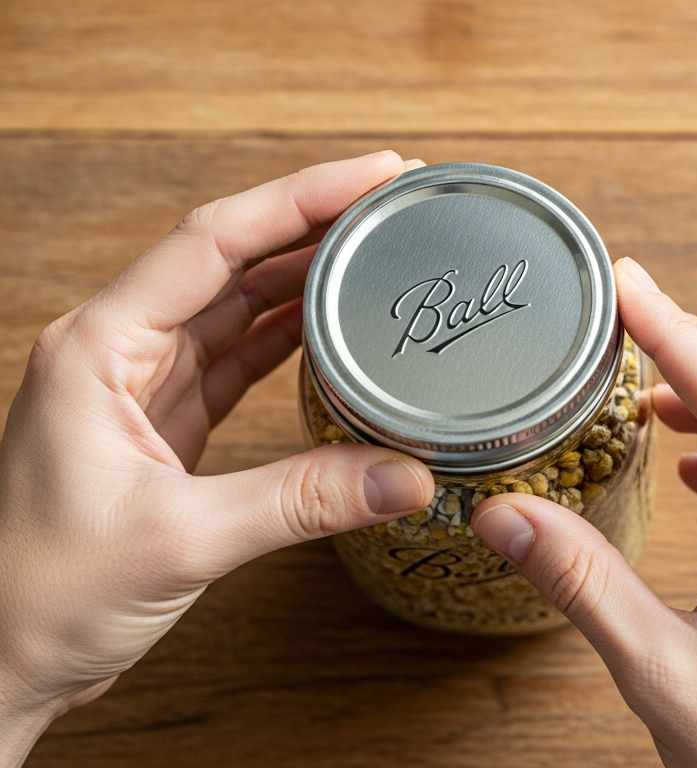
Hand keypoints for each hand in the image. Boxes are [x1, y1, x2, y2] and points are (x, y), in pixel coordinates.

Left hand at [0, 152, 434, 765]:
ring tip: (376, 252)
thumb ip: (300, 500)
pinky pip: (235, 359)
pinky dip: (289, 339)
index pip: (212, 240)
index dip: (299, 198)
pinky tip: (334, 329)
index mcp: (98, 347)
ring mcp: (137, 386)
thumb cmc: (38, 595)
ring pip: (234, 305)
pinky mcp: (159, 426)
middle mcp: (115, 351)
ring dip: (304, 277)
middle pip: (228, 257)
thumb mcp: (180, 539)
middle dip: (312, 224)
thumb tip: (405, 476)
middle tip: (393, 204)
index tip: (373, 176)